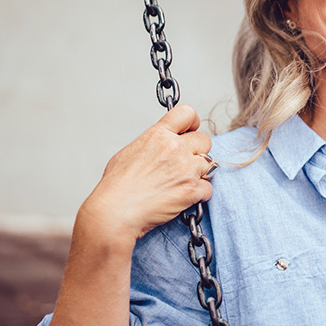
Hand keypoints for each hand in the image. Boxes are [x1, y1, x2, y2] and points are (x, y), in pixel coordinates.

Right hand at [77, 104, 214, 249]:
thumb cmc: (116, 187)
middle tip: (186, 164)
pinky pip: (208, 188)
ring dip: (200, 173)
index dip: (192, 122)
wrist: (115, 212)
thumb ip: (151, 144)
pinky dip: (200, 194)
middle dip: (198, 151)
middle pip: (204, 140)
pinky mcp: (192, 190)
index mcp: (158, 135)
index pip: (186, 113)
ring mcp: (186, 169)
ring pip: (210, 164)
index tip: (190, 131)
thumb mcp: (129, 152)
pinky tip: (185, 198)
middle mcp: (175, 148)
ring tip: (183, 182)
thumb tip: (159, 146)